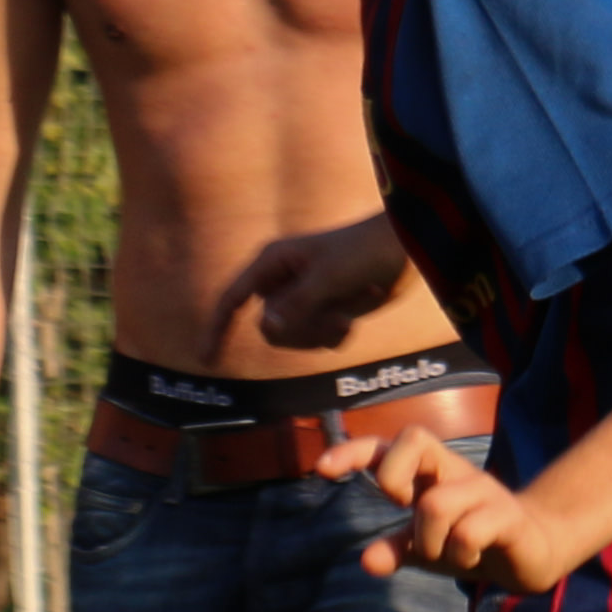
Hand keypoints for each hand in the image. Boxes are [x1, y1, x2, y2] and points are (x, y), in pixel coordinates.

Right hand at [227, 215, 407, 352]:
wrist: (403, 251)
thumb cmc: (363, 251)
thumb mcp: (328, 277)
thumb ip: (296, 304)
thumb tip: (265, 328)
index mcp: (272, 263)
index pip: (232, 300)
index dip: (217, 330)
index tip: (208, 360)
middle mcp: (283, 282)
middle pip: (269, 329)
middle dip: (298, 330)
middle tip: (328, 314)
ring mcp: (304, 299)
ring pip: (293, 338)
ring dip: (319, 333)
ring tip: (346, 310)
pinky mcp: (324, 313)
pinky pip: (317, 342)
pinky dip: (334, 335)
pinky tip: (353, 315)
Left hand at [335, 426, 583, 598]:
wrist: (534, 552)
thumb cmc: (471, 541)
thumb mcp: (428, 548)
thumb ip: (398, 549)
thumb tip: (366, 561)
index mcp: (429, 473)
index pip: (387, 445)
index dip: (353, 450)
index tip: (322, 469)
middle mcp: (453, 470)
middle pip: (413, 437)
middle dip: (393, 478)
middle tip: (403, 510)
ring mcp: (482, 488)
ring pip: (434, 504)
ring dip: (430, 541)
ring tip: (447, 553)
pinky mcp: (507, 514)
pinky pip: (467, 531)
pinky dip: (459, 553)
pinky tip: (472, 557)